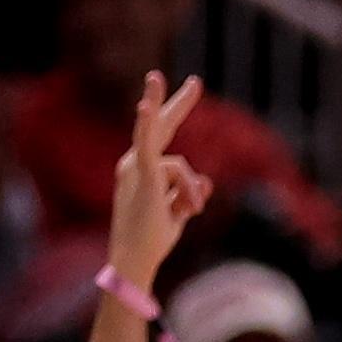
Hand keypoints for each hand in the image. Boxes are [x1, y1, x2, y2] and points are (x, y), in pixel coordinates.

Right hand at [106, 73, 212, 292]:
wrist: (135, 260)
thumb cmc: (152, 240)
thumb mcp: (178, 213)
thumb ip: (190, 194)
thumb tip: (207, 180)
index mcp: (141, 169)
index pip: (163, 135)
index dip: (177, 109)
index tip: (194, 85)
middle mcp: (134, 163)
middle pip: (163, 126)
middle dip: (179, 103)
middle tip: (197, 81)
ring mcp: (135, 168)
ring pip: (180, 164)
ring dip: (190, 191)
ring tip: (191, 210)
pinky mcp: (140, 176)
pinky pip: (151, 151)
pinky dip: (145, 127)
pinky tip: (143, 107)